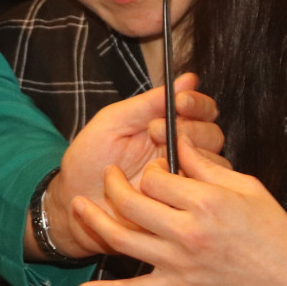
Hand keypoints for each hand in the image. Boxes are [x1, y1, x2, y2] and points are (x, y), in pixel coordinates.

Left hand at [47, 74, 226, 255]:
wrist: (74, 204)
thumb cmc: (89, 159)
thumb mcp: (114, 123)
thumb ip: (149, 102)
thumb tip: (188, 77)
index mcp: (169, 127)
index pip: (202, 110)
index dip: (197, 103)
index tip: (180, 102)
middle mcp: (182, 153)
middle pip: (213, 135)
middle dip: (189, 129)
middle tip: (156, 131)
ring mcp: (183, 181)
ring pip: (213, 166)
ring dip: (188, 157)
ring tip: (152, 162)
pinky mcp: (180, 208)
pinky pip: (200, 197)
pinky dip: (186, 187)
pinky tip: (160, 186)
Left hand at [70, 134, 286, 285]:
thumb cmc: (272, 230)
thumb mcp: (247, 187)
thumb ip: (207, 166)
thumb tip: (180, 141)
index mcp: (205, 202)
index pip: (156, 177)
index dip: (151, 168)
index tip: (155, 168)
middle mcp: (187, 232)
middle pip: (132, 203)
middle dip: (115, 185)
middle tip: (111, 177)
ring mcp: (178, 263)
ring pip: (122, 240)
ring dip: (94, 222)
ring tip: (77, 205)